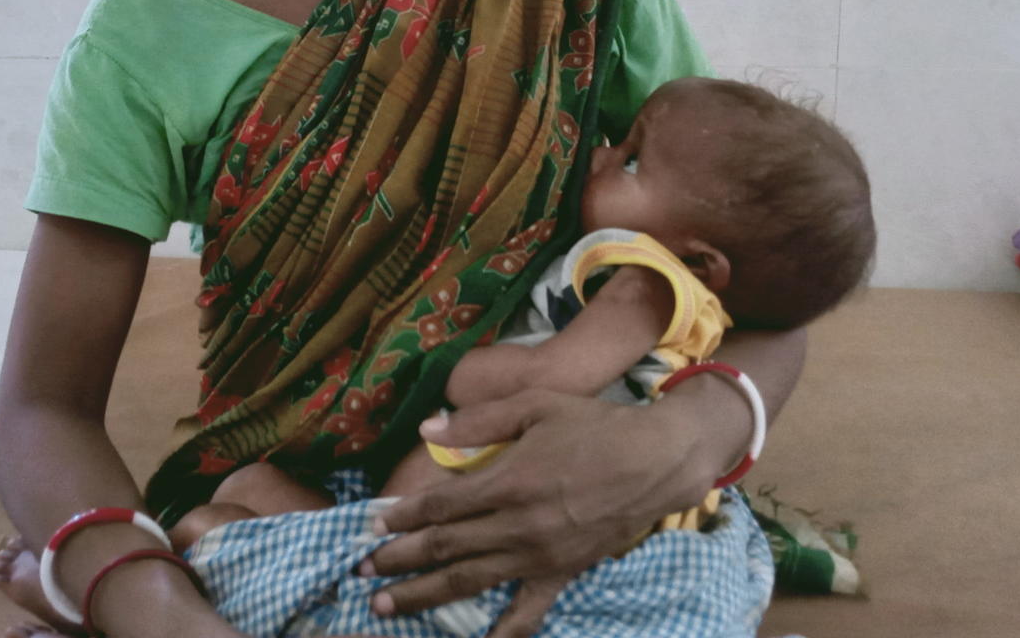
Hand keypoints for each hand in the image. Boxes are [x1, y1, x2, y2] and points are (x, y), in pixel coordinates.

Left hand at [362, 390, 720, 636]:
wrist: (656, 461)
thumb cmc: (595, 426)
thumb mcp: (536, 405)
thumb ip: (480, 421)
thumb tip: (428, 428)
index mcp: (508, 481)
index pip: (441, 505)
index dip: (404, 516)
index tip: (374, 525)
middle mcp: (517, 525)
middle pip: (446, 547)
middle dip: (400, 560)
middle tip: (363, 570)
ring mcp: (539, 556)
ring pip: (470, 581)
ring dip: (424, 595)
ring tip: (385, 606)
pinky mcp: (562, 573)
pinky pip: (527, 612)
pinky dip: (500, 632)